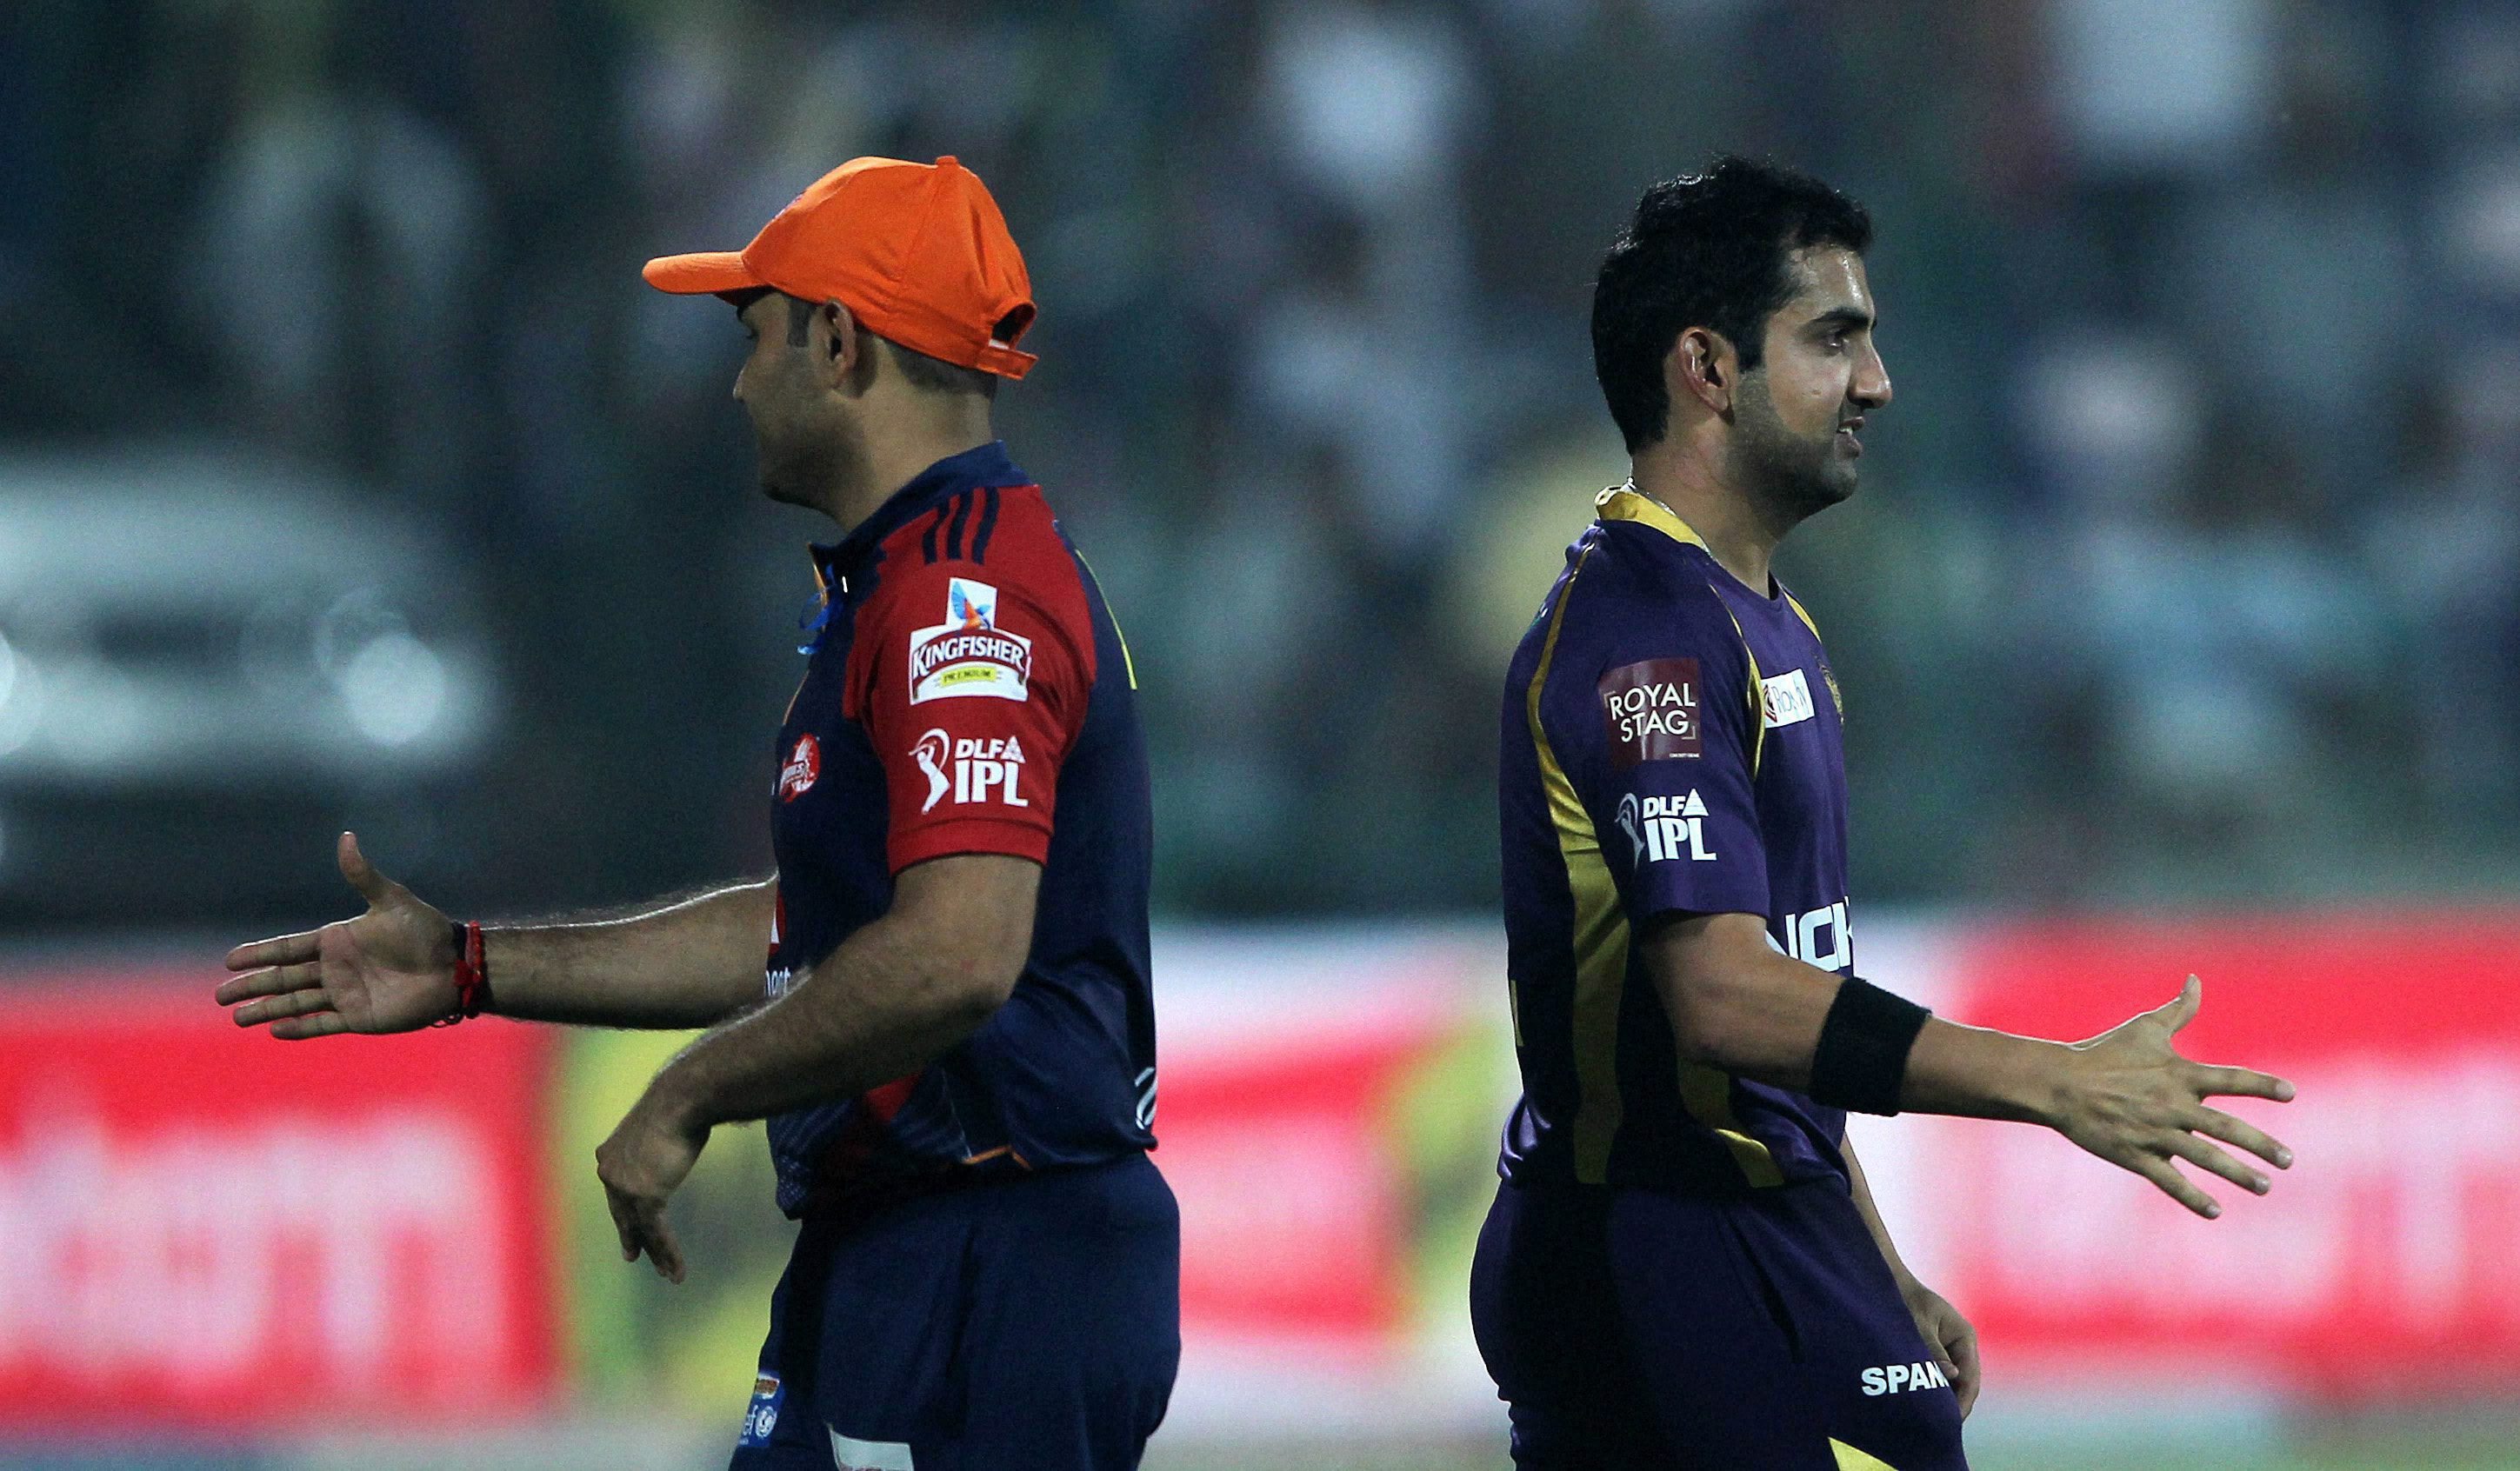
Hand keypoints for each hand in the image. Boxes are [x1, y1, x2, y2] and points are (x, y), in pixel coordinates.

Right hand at [217, 832, 460, 1037]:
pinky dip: (299, 1028)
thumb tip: (346, 836)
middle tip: (220, 995)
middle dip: (252, 985)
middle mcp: (336, 968)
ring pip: (296, 1003)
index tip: (230, 960)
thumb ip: (363, 875)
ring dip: (267, 1009)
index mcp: (337, 939)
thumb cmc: (425, 932)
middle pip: (284, 978)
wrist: (455, 967)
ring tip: (237, 1018)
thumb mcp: (391, 900)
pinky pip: (322, 1023)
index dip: (260, 953)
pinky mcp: (359, 1017)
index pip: (288, 947)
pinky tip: (274, 1031)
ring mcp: (346, 993)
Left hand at [595, 1085, 709, 1283]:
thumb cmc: (678, 1104)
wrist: (680, 1099)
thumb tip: (678, 1134)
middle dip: (632, 1238)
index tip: (629, 1227)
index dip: (623, 1213)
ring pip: (643, 1230)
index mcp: (609, 1154)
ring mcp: (625, 1188)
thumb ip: (659, 1141)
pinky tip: (677, 1270)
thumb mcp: (659, 1125)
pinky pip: (658, 1233)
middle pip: (624, 1215)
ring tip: (669, 1276)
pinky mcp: (645, 1198)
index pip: (617, 1191)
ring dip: (658, 1255)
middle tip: (633, 1256)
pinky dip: (669, 1254)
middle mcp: (610, 1172)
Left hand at [1898, 1277, 1979, 1417]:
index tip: (1950, 1420)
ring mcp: (1951, 1350)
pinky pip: (1939, 1376)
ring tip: (1930, 1420)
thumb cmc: (1906, 1300)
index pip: (1970, 1378)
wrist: (1891, 1284)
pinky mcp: (1936, 1353)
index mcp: (1965, 1337)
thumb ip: (1932, 1351)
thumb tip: (1950, 1375)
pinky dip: (1932, 1389)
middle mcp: (1962, 1346)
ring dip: (1942, 1398)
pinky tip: (1921, 1403)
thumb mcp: (1919, 1325)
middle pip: (1964, 1384)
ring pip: (1952, 1383)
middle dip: (1953, 1404)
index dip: (1962, 1401)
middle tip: (1939, 1428)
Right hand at [2046, 975, 2295, 1217]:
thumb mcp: (2144, 1028)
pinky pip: (2169, 1180)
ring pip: (2204, 1157)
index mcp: (2178, 1074)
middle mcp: (2171, 1105)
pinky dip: (2192, 1197)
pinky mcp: (2135, 1155)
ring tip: (2265, 1186)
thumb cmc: (2103, 1053)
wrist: (2059, 1083)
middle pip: (2226, 1128)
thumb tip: (2196, 979)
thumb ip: (2178, 1010)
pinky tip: (2215, 1211)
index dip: (2262, 1085)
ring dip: (2238, 1174)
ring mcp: (2154, 1133)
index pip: (2230, 1079)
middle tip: (2288, 1160)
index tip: (2291, 1093)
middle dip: (2261, 1145)